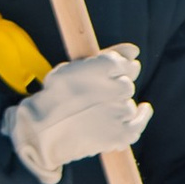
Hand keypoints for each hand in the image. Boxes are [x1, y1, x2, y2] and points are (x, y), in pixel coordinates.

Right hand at [4, 42, 150, 183]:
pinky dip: (142, 118)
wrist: (42, 131)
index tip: (113, 75)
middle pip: (127, 85)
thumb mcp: (73, 67)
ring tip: (98, 113)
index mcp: (102, 66)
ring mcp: (120, 111)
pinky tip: (143, 111)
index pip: (124, 63)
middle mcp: (115, 86)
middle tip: (98, 97)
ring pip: (129, 105)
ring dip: (119, 107)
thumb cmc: (54, 97)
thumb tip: (135, 50)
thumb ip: (107, 55)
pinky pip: (138, 124)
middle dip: (116, 88)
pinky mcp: (121, 133)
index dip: (120, 68)